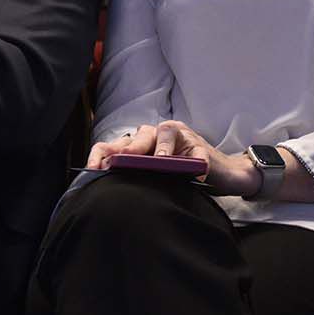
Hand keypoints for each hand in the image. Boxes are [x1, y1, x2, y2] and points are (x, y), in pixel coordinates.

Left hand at [86, 120, 256, 192]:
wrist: (220, 174)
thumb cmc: (180, 176)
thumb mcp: (153, 176)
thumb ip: (133, 174)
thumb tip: (102, 182)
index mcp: (141, 144)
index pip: (115, 144)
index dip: (102, 154)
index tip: (93, 170)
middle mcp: (158, 135)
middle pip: (139, 136)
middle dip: (130, 149)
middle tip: (123, 161)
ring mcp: (181, 137)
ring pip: (166, 132)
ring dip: (162, 147)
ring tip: (161, 159)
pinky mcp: (201, 147)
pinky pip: (197, 153)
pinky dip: (196, 163)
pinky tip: (196, 174)